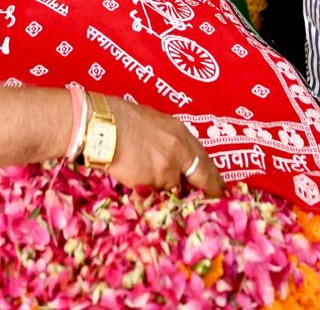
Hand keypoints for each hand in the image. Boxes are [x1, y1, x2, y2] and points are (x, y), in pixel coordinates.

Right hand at [104, 96, 221, 195]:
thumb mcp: (153, 123)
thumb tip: (174, 157)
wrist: (101, 125)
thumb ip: (169, 141)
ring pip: (172, 187)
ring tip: (149, 178)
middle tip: (211, 200)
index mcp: (181, 133)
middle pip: (202, 177)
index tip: (218, 186)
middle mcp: (180, 151)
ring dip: (166, 186)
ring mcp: (167, 169)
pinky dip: (149, 189)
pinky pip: (154, 192)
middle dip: (208, 190)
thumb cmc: (119, 118)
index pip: (204, 159)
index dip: (212, 175)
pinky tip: (136, 179)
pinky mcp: (152, 182)